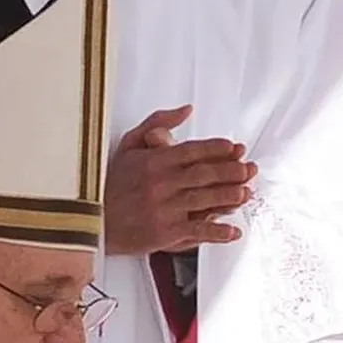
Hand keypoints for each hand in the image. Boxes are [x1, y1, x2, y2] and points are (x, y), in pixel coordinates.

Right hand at [104, 105, 257, 255]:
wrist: (93, 219)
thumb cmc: (113, 184)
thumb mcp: (129, 145)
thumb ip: (158, 124)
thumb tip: (187, 109)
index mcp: (154, 161)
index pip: (192, 151)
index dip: (217, 148)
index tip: (235, 148)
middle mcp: (161, 183)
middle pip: (203, 174)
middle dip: (230, 170)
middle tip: (249, 169)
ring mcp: (164, 209)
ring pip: (203, 200)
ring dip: (228, 196)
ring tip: (246, 193)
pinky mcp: (164, 233)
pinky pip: (196, 230)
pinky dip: (217, 232)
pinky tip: (233, 231)